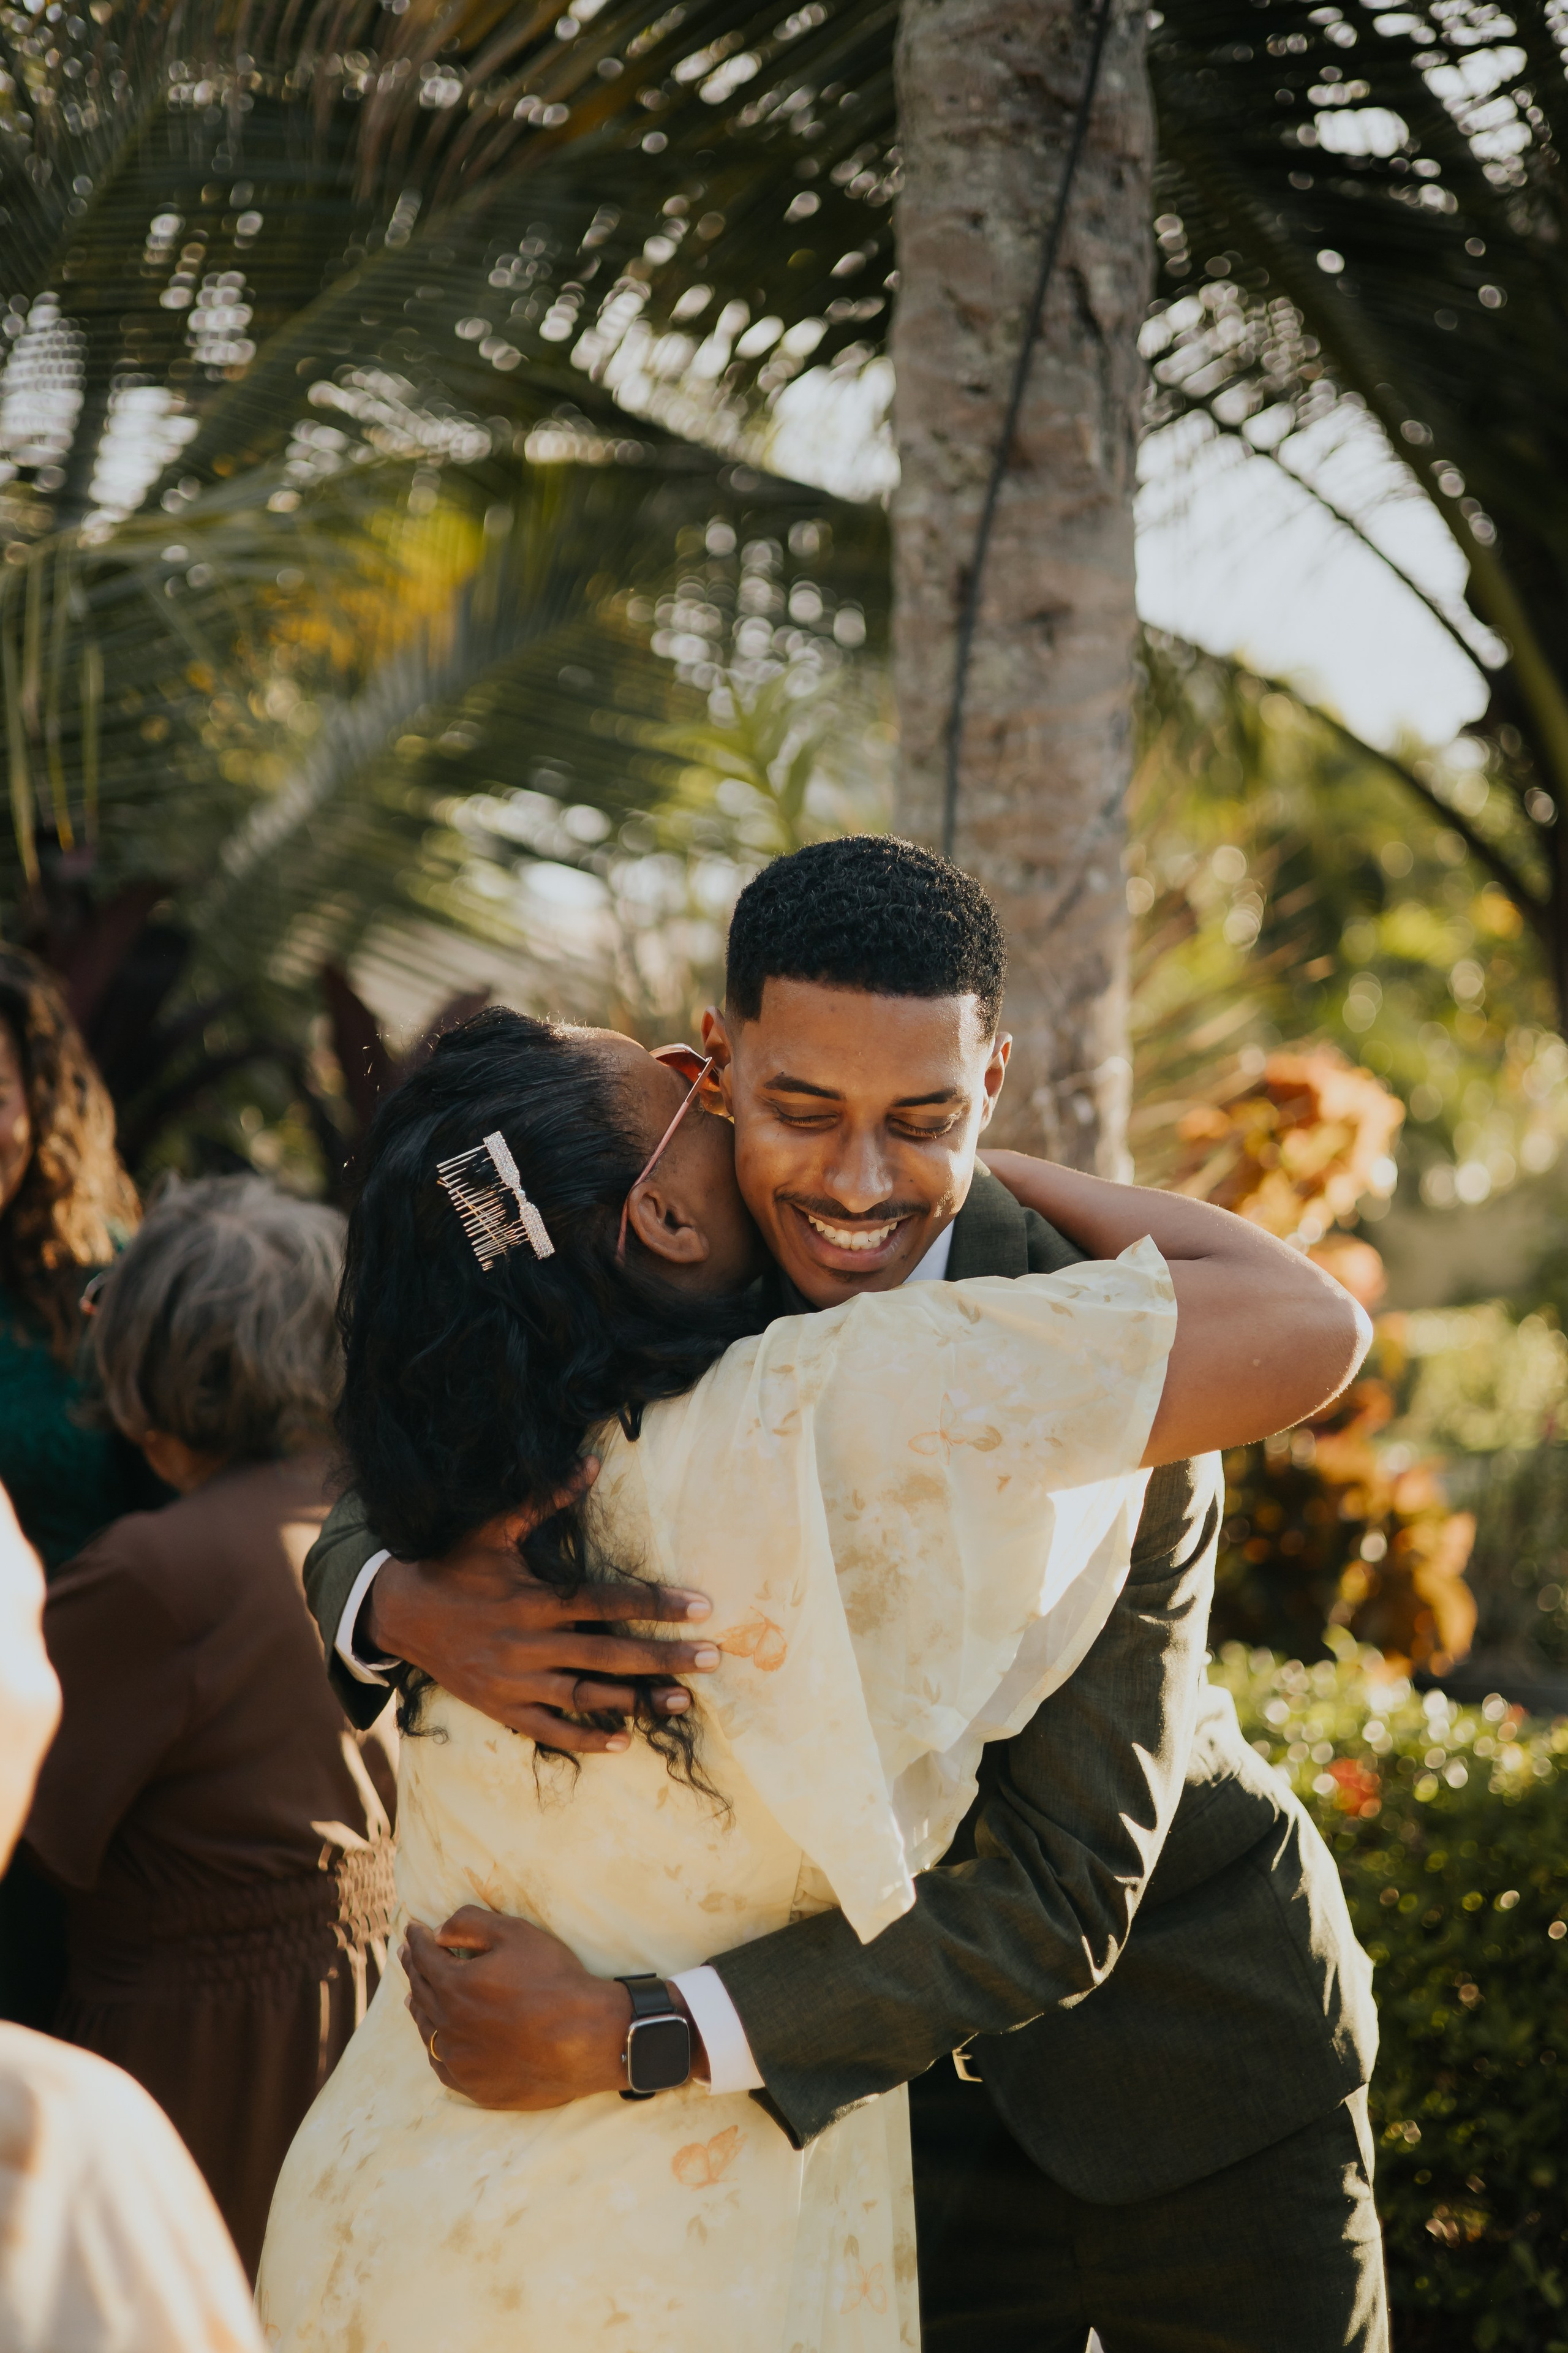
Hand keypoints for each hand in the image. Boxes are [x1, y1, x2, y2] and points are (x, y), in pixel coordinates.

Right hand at [366, 1461, 719, 1754]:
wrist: (396, 1611)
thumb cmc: (452, 1563)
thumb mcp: (495, 1528)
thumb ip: (546, 1499)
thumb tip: (591, 1462)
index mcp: (534, 1599)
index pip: (607, 1601)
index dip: (656, 1603)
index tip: (701, 1607)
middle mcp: (529, 1644)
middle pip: (609, 1652)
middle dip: (664, 1657)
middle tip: (712, 1659)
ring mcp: (515, 1681)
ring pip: (587, 1694)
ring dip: (638, 1699)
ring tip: (685, 1701)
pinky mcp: (501, 1707)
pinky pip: (549, 1729)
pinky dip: (585, 1738)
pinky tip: (622, 1741)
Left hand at [402, 1908, 707, 2108]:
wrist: (587, 2038)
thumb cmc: (554, 1980)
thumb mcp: (516, 1934)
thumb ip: (470, 1924)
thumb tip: (437, 1931)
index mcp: (454, 1986)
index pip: (424, 1957)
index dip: (417, 1939)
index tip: (412, 1929)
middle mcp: (448, 2026)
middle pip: (420, 1992)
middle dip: (413, 1969)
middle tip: (407, 1954)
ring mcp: (460, 2061)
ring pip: (427, 2030)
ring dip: (418, 2008)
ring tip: (412, 1997)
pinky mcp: (475, 2087)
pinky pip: (443, 2064)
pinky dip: (435, 2045)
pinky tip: (438, 2039)